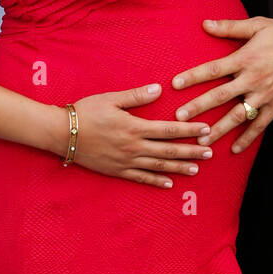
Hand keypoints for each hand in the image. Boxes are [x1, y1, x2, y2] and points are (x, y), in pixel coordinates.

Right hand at [68, 83, 211, 186]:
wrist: (61, 133)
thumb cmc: (86, 111)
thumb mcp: (111, 98)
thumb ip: (137, 96)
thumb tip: (160, 89)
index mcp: (135, 127)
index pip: (169, 130)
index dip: (189, 130)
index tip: (206, 130)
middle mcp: (134, 147)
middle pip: (169, 150)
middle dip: (191, 151)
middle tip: (210, 152)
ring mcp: (126, 161)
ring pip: (158, 166)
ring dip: (179, 167)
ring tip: (196, 168)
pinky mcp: (117, 171)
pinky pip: (141, 178)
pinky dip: (156, 181)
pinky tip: (169, 183)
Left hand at [171, 17, 272, 150]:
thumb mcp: (259, 24)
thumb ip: (230, 27)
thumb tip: (205, 24)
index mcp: (245, 58)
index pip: (213, 69)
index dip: (193, 76)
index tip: (175, 84)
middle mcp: (252, 79)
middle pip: (220, 96)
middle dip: (198, 108)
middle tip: (179, 119)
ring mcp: (265, 95)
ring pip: (238, 115)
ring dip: (219, 129)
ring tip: (202, 141)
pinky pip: (260, 125)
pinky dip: (248, 138)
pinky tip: (234, 149)